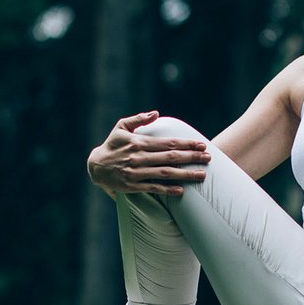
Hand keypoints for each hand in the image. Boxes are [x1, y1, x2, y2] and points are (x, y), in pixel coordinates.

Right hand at [86, 110, 210, 195]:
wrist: (95, 167)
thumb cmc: (111, 145)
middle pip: (171, 157)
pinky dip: (167, 190)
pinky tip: (181, 190)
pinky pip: (152, 188)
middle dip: (191, 158)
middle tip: (208, 158)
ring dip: (185, 174)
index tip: (201, 145)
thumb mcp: (121, 127)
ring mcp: (136, 173)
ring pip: (165, 173)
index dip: (186, 144)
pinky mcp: (132, 186)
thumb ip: (138, 119)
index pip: (167, 143)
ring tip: (201, 175)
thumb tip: (156, 113)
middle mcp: (139, 158)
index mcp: (138, 142)